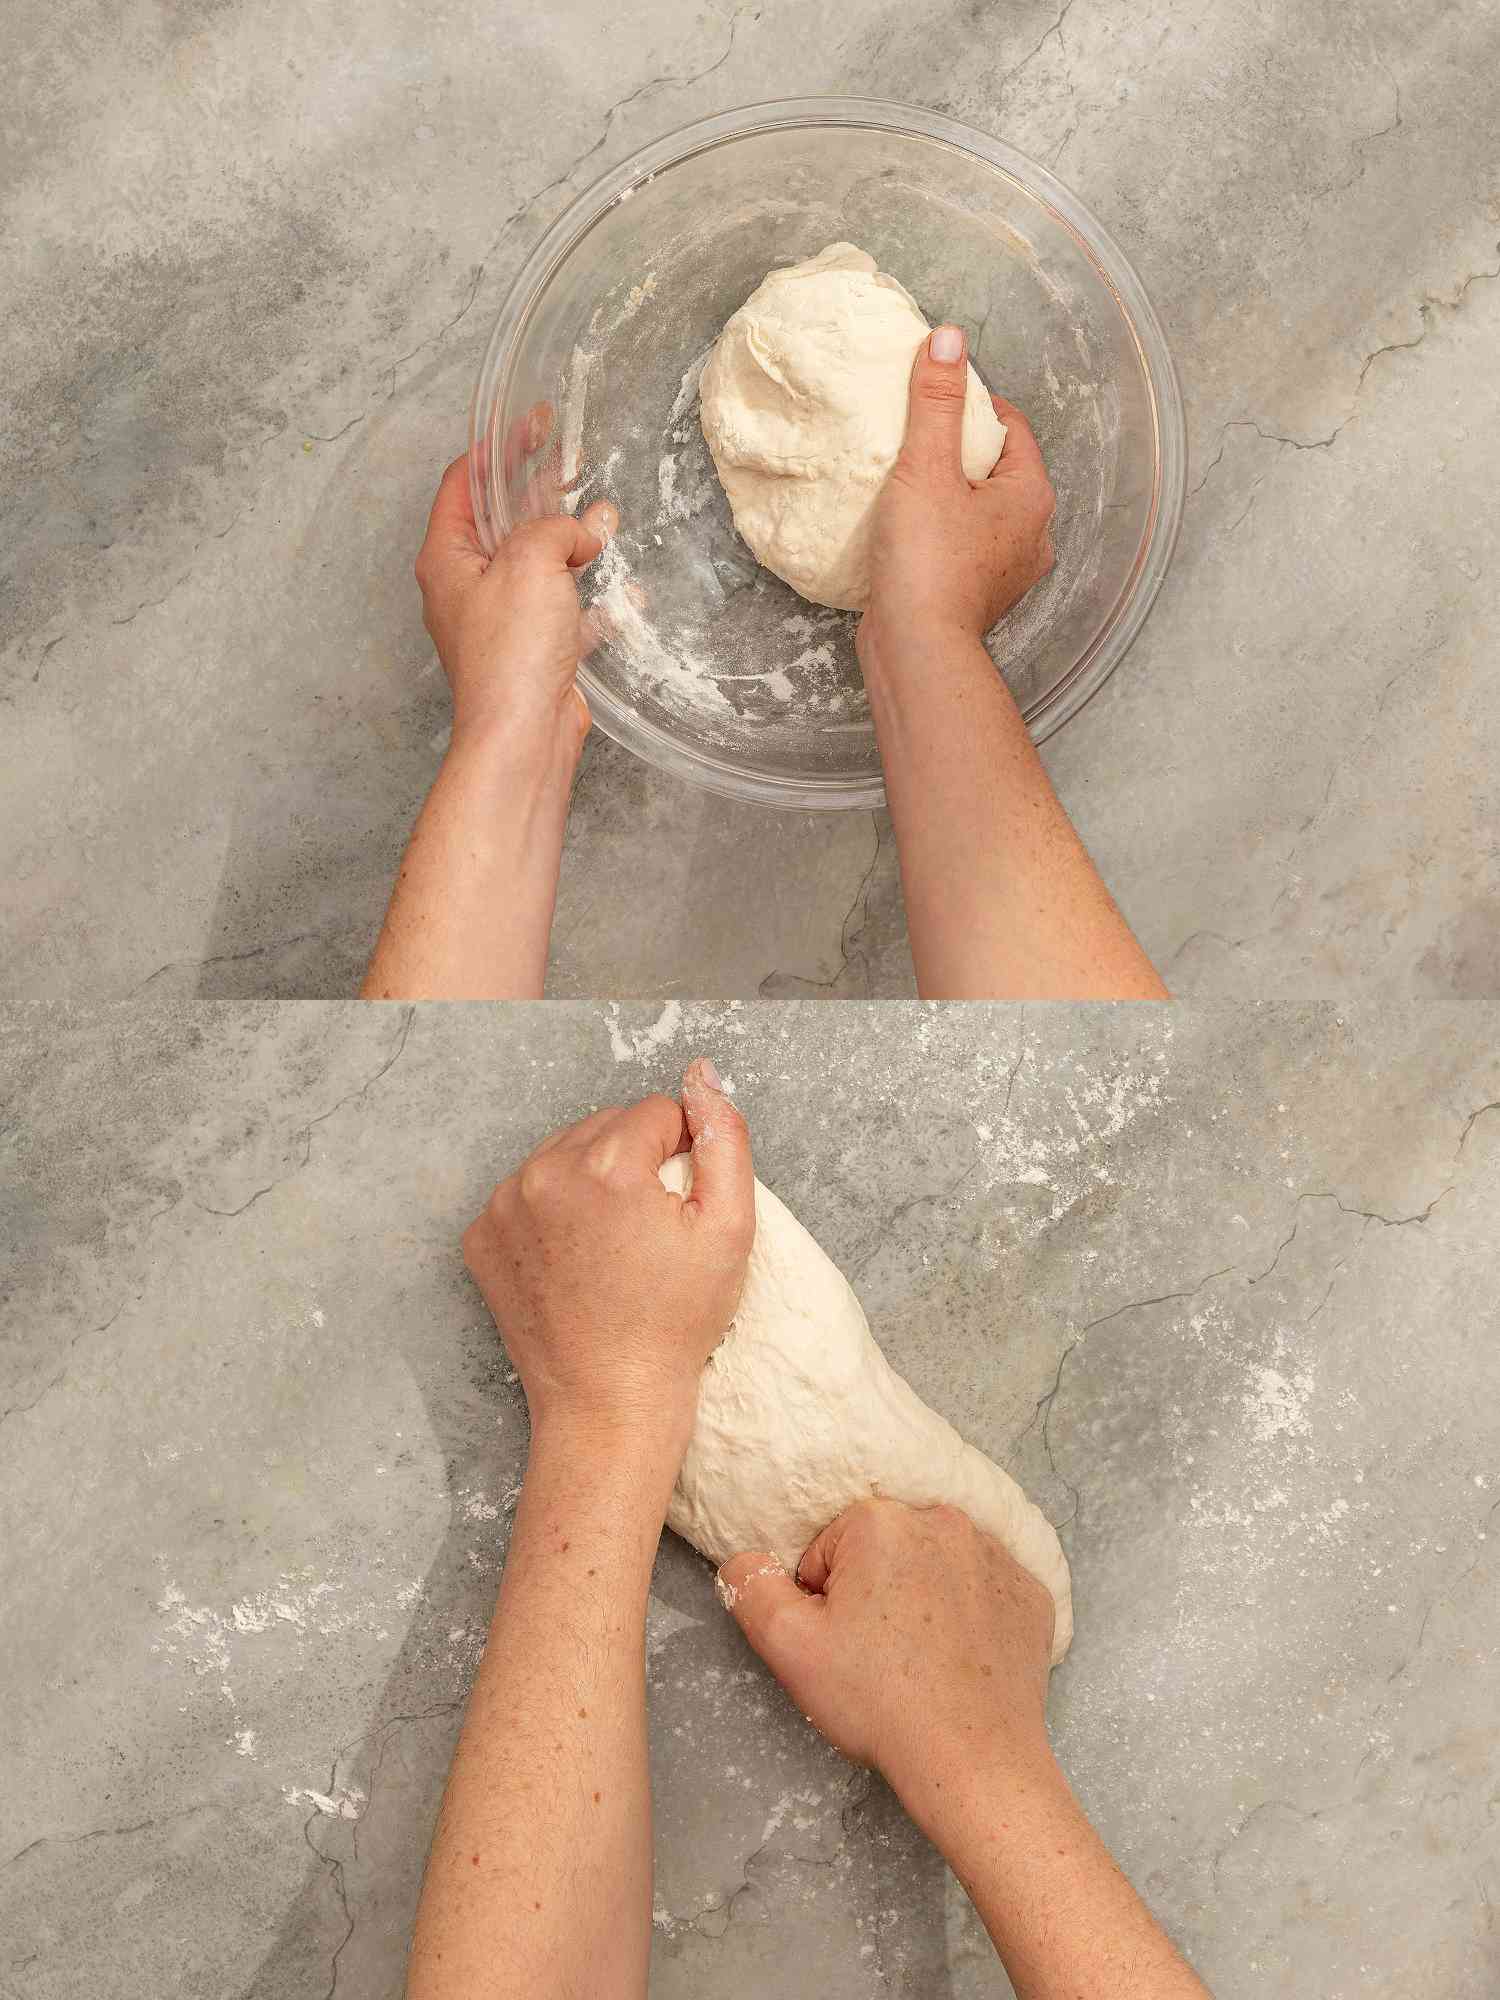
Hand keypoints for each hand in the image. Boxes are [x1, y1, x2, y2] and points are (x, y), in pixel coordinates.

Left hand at [413, 436, 617, 749]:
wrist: (523, 736)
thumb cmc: (511, 653)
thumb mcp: (531, 562)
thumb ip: (556, 528)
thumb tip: (582, 530)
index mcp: (447, 558)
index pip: (465, 482)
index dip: (499, 446)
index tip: (534, 421)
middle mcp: (467, 587)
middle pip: (503, 519)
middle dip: (540, 489)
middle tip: (572, 457)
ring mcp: (500, 620)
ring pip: (538, 563)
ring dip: (572, 540)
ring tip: (606, 515)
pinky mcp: (532, 650)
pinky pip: (564, 610)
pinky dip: (591, 597)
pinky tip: (625, 589)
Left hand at [463, 1061, 754, 1445]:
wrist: (608, 1402)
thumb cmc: (675, 1322)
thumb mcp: (728, 1227)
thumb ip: (723, 1138)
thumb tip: (702, 1076)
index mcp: (605, 1163)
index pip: (657, 1112)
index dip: (682, 1156)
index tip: (679, 1211)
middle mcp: (543, 1172)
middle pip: (607, 1126)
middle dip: (634, 1162)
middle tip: (649, 1231)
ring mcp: (503, 1205)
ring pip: (565, 1154)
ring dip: (593, 1180)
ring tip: (613, 1244)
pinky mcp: (481, 1236)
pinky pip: (528, 1192)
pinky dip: (553, 1212)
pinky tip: (576, 1258)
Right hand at [718, 1498, 1055, 1808]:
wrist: (975, 1761)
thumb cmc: (878, 1701)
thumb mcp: (789, 1647)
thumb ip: (752, 1588)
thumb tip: (744, 1560)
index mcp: (880, 1521)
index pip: (829, 1553)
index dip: (826, 1603)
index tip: (844, 1646)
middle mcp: (944, 1520)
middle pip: (884, 1552)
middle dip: (874, 1594)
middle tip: (879, 1657)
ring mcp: (997, 1555)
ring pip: (935, 1567)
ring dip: (922, 1600)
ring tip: (921, 1662)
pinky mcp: (1032, 1592)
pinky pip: (985, 1591)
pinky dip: (971, 1616)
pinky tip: (963, 1661)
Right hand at [859, 329, 1054, 663]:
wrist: (917, 651)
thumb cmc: (927, 562)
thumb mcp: (926, 468)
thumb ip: (937, 403)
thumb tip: (948, 339)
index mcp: (1031, 495)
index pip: (1010, 426)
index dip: (972, 405)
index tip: (932, 400)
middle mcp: (1032, 534)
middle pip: (997, 469)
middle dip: (959, 451)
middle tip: (914, 441)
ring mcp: (1008, 570)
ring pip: (981, 511)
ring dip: (949, 495)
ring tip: (907, 485)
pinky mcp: (978, 596)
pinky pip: (965, 547)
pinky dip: (942, 533)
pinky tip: (909, 531)